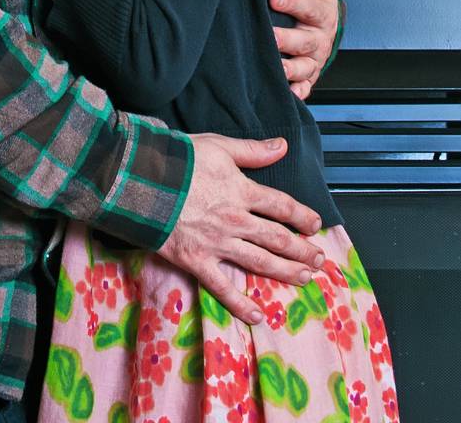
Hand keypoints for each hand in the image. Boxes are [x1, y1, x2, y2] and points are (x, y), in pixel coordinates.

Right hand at [157, 134, 324, 322]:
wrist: (141, 180)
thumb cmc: (178, 160)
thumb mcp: (218, 146)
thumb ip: (252, 150)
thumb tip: (283, 145)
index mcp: (242, 191)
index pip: (281, 205)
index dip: (302, 215)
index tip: (315, 224)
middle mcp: (236, 220)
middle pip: (277, 238)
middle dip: (302, 250)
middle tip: (319, 260)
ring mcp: (218, 244)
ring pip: (260, 262)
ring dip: (285, 272)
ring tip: (304, 279)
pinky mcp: (197, 261)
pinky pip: (223, 287)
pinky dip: (240, 304)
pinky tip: (258, 316)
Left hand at [271, 0, 339, 100]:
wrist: (320, 21)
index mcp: (321, 10)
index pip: (309, 6)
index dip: (294, 1)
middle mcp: (318, 37)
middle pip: (304, 41)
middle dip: (287, 39)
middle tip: (269, 35)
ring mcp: (312, 59)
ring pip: (303, 67)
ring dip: (289, 68)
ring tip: (275, 67)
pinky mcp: (306, 75)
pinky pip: (303, 86)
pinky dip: (297, 91)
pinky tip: (287, 92)